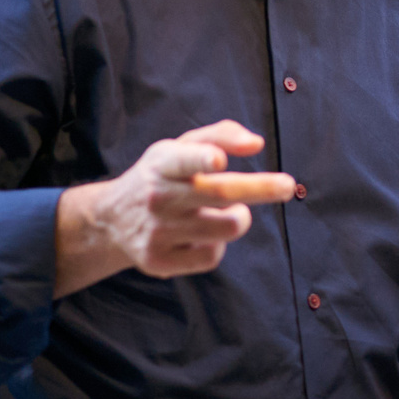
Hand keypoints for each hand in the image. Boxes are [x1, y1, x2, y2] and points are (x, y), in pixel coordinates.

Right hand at [59, 119, 294, 288]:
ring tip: (226, 210)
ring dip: (238, 217)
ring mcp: (157, 231)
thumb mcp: (179, 147)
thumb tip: (256, 143)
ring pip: (226, 227)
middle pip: (219, 193)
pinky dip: (217, 245)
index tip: (218, 160)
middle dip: (259, 189)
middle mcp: (158, 196)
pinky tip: (201, 235)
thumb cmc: (161, 176)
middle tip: (287, 186)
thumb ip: (220, 136)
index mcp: (162, 163)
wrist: (111, 220)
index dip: (201, 159)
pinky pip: (211, 256)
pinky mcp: (159, 262)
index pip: (181, 159)